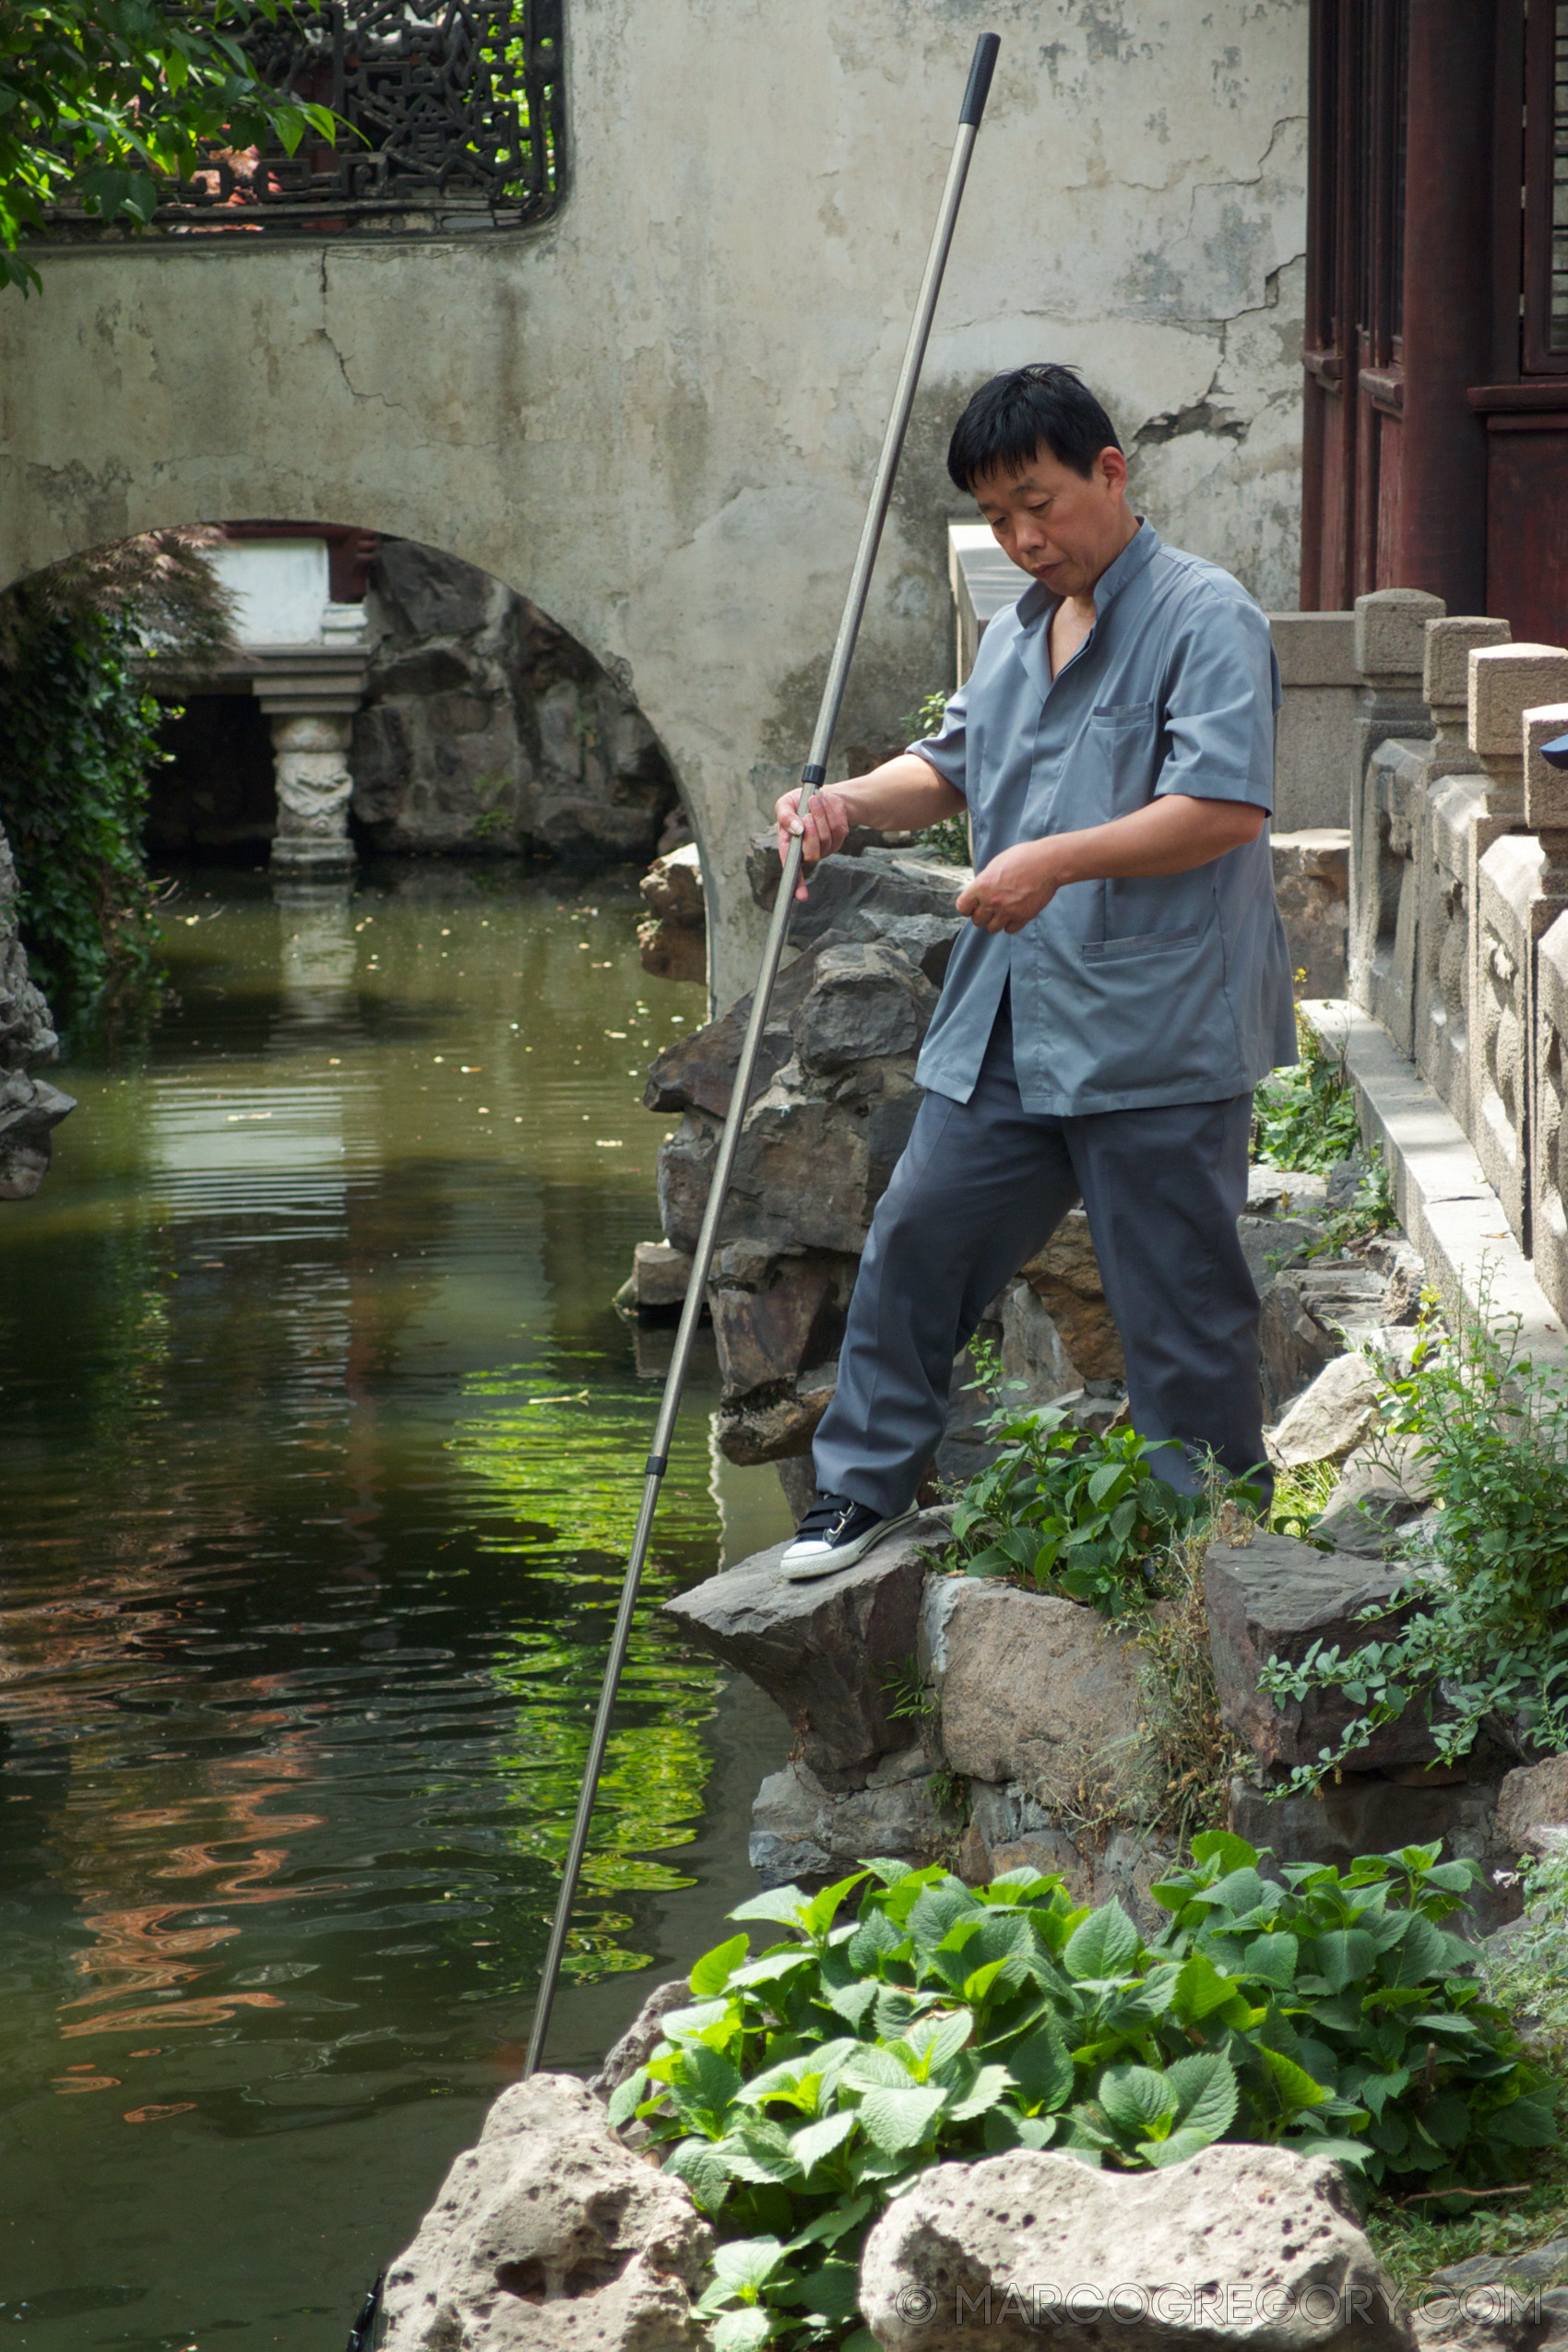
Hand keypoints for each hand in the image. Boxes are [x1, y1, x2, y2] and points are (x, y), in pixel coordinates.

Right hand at [775, 785, 853, 901]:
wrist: (820, 793)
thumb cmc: (798, 801)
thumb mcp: (785, 803)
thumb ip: (784, 816)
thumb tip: (796, 829)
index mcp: (788, 846)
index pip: (792, 869)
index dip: (797, 883)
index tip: (800, 896)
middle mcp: (806, 850)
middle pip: (812, 854)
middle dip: (811, 832)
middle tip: (807, 814)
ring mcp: (824, 846)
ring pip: (826, 839)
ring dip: (821, 816)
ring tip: (815, 800)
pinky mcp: (838, 838)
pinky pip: (837, 830)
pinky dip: (831, 813)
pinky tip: (826, 805)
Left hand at [955, 841, 1061, 933]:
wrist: (1048, 863)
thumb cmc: (1023, 858)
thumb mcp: (996, 865)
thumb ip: (985, 881)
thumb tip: (979, 892)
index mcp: (982, 885)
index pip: (962, 907)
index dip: (968, 907)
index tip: (973, 905)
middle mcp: (992, 901)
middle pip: (977, 921)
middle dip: (983, 914)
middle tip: (992, 906)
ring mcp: (1007, 911)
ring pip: (992, 928)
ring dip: (996, 921)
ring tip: (1004, 910)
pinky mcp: (1022, 917)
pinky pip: (1009, 930)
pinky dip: (1011, 924)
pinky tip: (1015, 912)